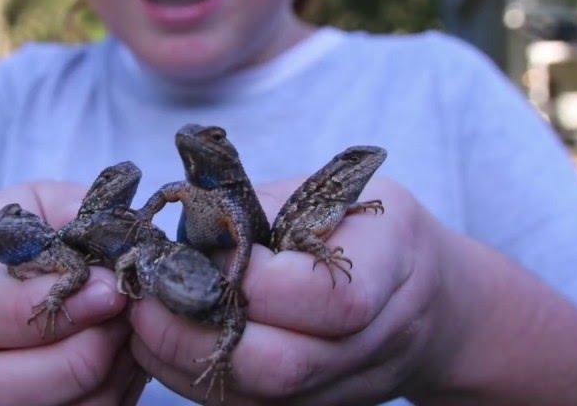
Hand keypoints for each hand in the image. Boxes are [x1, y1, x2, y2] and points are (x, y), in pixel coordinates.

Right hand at [0, 181, 148, 405]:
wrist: (23, 278)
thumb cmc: (36, 235)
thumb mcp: (48, 204)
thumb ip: (73, 211)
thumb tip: (109, 231)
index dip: (46, 304)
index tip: (107, 287)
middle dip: (77, 356)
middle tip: (122, 316)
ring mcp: (0, 394)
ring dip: (105, 377)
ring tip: (130, 331)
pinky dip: (117, 391)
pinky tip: (129, 354)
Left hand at [127, 176, 465, 403]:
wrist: (434, 301)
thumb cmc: (366, 230)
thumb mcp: (332, 192)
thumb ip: (265, 207)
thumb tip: (184, 224)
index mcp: (391, 264)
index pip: (325, 297)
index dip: (254, 280)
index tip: (206, 249)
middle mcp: (378, 338)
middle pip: (285, 365)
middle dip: (197, 333)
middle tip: (146, 298)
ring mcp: (349, 385)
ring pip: (260, 399)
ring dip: (184, 364)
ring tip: (143, 321)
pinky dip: (197, 383)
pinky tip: (163, 348)